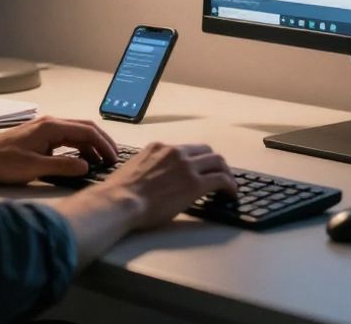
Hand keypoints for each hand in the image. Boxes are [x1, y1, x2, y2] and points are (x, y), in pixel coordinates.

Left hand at [0, 116, 117, 183]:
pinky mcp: (40, 137)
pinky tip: (81, 161)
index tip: (114, 158)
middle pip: (85, 129)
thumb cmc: (3, 162)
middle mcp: (51, 124)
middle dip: (101, 143)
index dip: (104, 144)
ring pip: (76, 134)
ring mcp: (45, 130)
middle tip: (113, 159)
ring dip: (91, 146)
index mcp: (52, 127)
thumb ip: (63, 167)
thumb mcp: (34, 167)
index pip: (87, 131)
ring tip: (101, 162)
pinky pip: (66, 140)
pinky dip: (78, 148)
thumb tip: (87, 167)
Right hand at [94, 142, 237, 230]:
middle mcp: (175, 152)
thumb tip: (151, 177)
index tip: (199, 169)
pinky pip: (221, 180)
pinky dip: (230, 186)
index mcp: (158, 148)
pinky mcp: (195, 183)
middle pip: (205, 151)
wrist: (120, 201)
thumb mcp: (132, 168)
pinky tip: (231, 194)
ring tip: (229, 186)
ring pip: (217, 161)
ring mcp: (186, 166)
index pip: (185, 149)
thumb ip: (147, 166)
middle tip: (219, 175)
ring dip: (226, 173)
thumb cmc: (118, 193)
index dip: (196, 159)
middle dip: (214, 163)